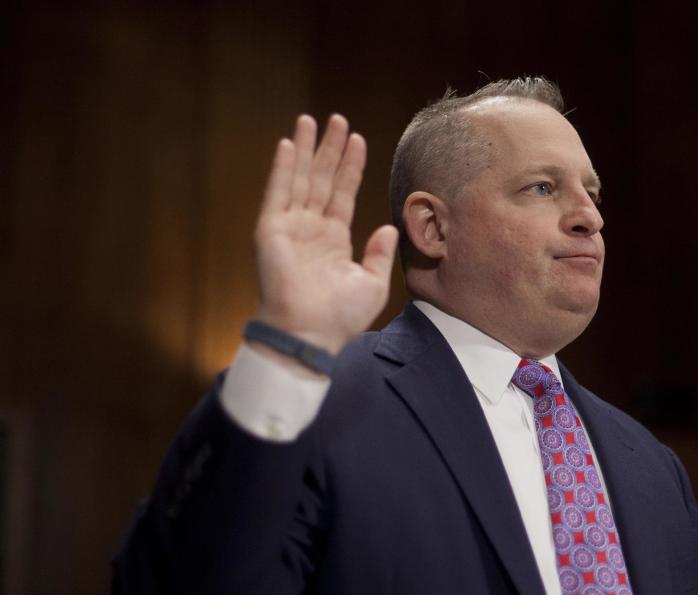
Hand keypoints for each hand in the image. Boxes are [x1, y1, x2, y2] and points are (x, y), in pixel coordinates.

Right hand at [253, 114, 397, 355]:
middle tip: (336, 119)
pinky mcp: (271, 231)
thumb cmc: (341, 317)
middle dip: (328, 149)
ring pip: (299, 179)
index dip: (350, 167)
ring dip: (304, 149)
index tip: (357, 140)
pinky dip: (282, 168)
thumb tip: (389, 227)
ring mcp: (290, 228)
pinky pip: (277, 193)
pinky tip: (288, 144)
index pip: (342, 194)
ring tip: (311, 120)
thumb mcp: (373, 284)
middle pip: (321, 179)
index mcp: (333, 241)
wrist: (311, 334)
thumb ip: (380, 253)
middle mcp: (310, 230)